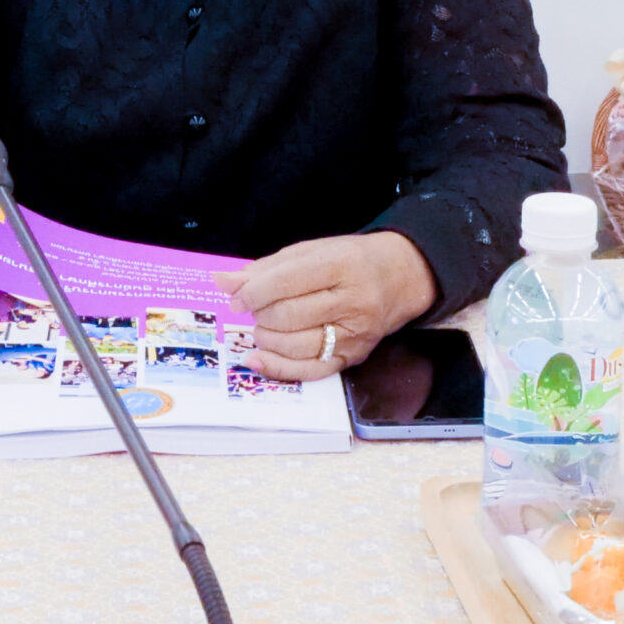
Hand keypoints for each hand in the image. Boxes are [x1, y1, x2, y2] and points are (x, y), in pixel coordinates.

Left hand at [211, 231, 438, 381]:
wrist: (400, 278)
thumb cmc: (350, 261)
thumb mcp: (311, 252)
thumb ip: (266, 268)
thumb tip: (223, 283)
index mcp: (341, 265)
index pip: (286, 282)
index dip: (253, 291)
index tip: (237, 296)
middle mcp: (352, 302)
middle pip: (287, 315)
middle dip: (259, 314)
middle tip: (254, 308)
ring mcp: (354, 334)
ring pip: (294, 345)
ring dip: (265, 337)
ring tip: (263, 325)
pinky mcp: (352, 358)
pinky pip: (308, 371)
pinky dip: (276, 368)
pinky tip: (256, 358)